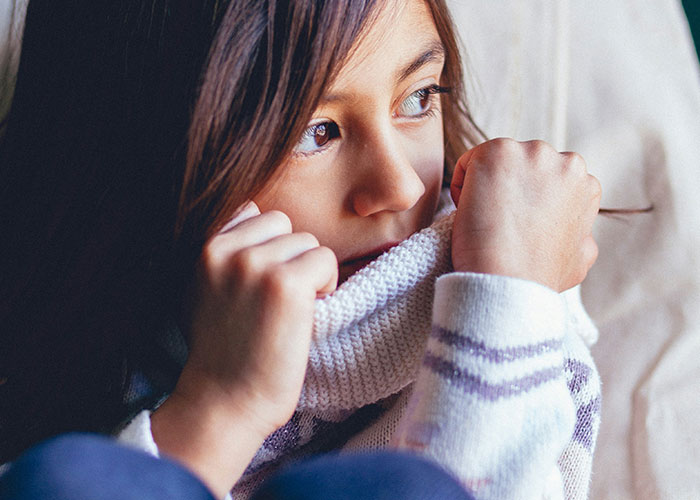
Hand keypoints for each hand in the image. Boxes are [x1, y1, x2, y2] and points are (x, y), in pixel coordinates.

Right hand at [152, 202, 336, 497]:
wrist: (224, 400)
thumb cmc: (220, 351)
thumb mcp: (202, 288)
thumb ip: (225, 252)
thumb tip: (255, 215)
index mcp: (204, 247)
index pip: (253, 213)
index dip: (267, 246)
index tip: (263, 283)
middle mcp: (226, 249)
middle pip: (284, 224)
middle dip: (289, 257)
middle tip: (278, 299)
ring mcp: (256, 264)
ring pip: (307, 242)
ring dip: (308, 273)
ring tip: (290, 310)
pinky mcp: (286, 283)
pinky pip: (326, 260)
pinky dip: (326, 286)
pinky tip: (306, 314)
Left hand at [450, 138, 600, 291]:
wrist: (509, 280)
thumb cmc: (538, 277)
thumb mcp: (580, 257)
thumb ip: (581, 234)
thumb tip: (580, 233)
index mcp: (585, 184)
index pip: (548, 181)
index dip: (527, 205)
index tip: (516, 227)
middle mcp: (565, 161)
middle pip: (523, 167)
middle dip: (509, 189)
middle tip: (498, 224)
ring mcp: (531, 153)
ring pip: (497, 163)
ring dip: (487, 186)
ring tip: (486, 220)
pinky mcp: (498, 152)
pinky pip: (469, 163)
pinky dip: (463, 187)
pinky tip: (471, 212)